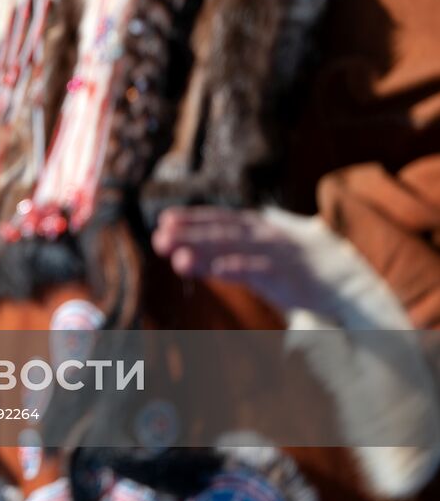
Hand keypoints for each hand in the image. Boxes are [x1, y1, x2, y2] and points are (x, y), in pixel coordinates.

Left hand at [151, 206, 325, 312]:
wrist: (341, 282)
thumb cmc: (289, 268)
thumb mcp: (251, 258)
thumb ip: (218, 257)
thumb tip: (180, 256)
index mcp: (255, 227)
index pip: (219, 218)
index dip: (191, 218)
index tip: (163, 220)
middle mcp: (263, 235)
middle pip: (220, 232)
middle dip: (189, 234)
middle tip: (159, 239)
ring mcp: (276, 253)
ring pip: (235, 249)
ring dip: (205, 251)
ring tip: (178, 259)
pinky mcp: (288, 275)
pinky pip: (261, 270)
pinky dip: (239, 267)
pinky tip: (218, 270)